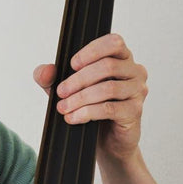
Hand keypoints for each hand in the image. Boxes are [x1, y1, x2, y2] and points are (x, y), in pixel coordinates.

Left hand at [33, 33, 147, 160]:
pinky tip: (73, 118)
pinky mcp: (134, 111)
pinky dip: (87, 112)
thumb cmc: (89, 109)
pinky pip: (109, 108)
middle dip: (78, 79)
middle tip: (60, 92)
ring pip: (108, 88)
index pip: (114, 42)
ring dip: (80, 98)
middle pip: (108, 66)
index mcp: (121, 59)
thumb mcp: (65, 90)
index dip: (92, 51)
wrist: (104, 141)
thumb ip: (50, 78)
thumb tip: (45, 71)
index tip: (71, 65)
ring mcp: (137, 91)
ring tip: (63, 108)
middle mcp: (134, 71)